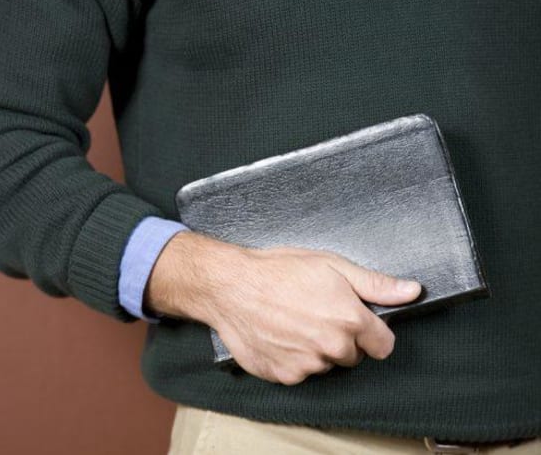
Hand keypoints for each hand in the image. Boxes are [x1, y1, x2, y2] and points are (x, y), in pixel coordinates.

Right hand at [144, 231, 421, 384]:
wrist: (229, 286)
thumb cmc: (277, 270)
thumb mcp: (330, 264)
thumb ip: (374, 284)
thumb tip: (412, 291)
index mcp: (350, 320)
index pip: (384, 345)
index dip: (370, 330)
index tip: (353, 318)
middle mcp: (332, 348)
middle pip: (353, 356)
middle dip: (341, 338)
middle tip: (315, 312)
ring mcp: (307, 365)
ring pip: (325, 364)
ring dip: (315, 349)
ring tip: (292, 321)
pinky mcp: (284, 376)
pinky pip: (299, 372)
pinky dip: (292, 358)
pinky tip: (279, 335)